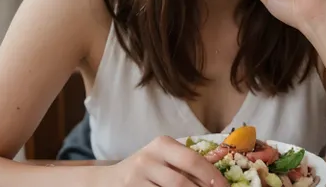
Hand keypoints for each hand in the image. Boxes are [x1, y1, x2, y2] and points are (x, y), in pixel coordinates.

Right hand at [102, 136, 227, 186]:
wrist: (108, 180)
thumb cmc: (145, 170)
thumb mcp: (163, 159)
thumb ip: (185, 164)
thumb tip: (217, 180)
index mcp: (162, 144)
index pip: (193, 160)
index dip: (212, 176)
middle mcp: (148, 157)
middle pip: (181, 181)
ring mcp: (137, 176)